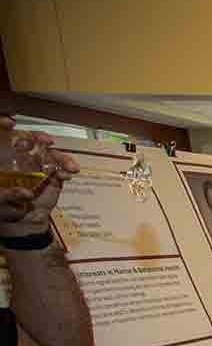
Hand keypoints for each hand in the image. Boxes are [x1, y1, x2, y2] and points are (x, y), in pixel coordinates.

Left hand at [1, 119, 78, 233]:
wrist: (21, 222)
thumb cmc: (5, 208)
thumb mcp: (0, 199)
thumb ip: (9, 195)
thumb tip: (26, 193)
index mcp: (6, 160)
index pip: (6, 138)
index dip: (5, 125)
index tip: (10, 123)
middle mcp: (21, 159)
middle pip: (31, 140)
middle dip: (39, 138)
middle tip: (45, 140)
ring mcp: (38, 167)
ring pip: (50, 154)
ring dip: (61, 157)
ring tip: (69, 165)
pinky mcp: (51, 177)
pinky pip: (61, 169)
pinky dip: (66, 170)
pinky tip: (67, 174)